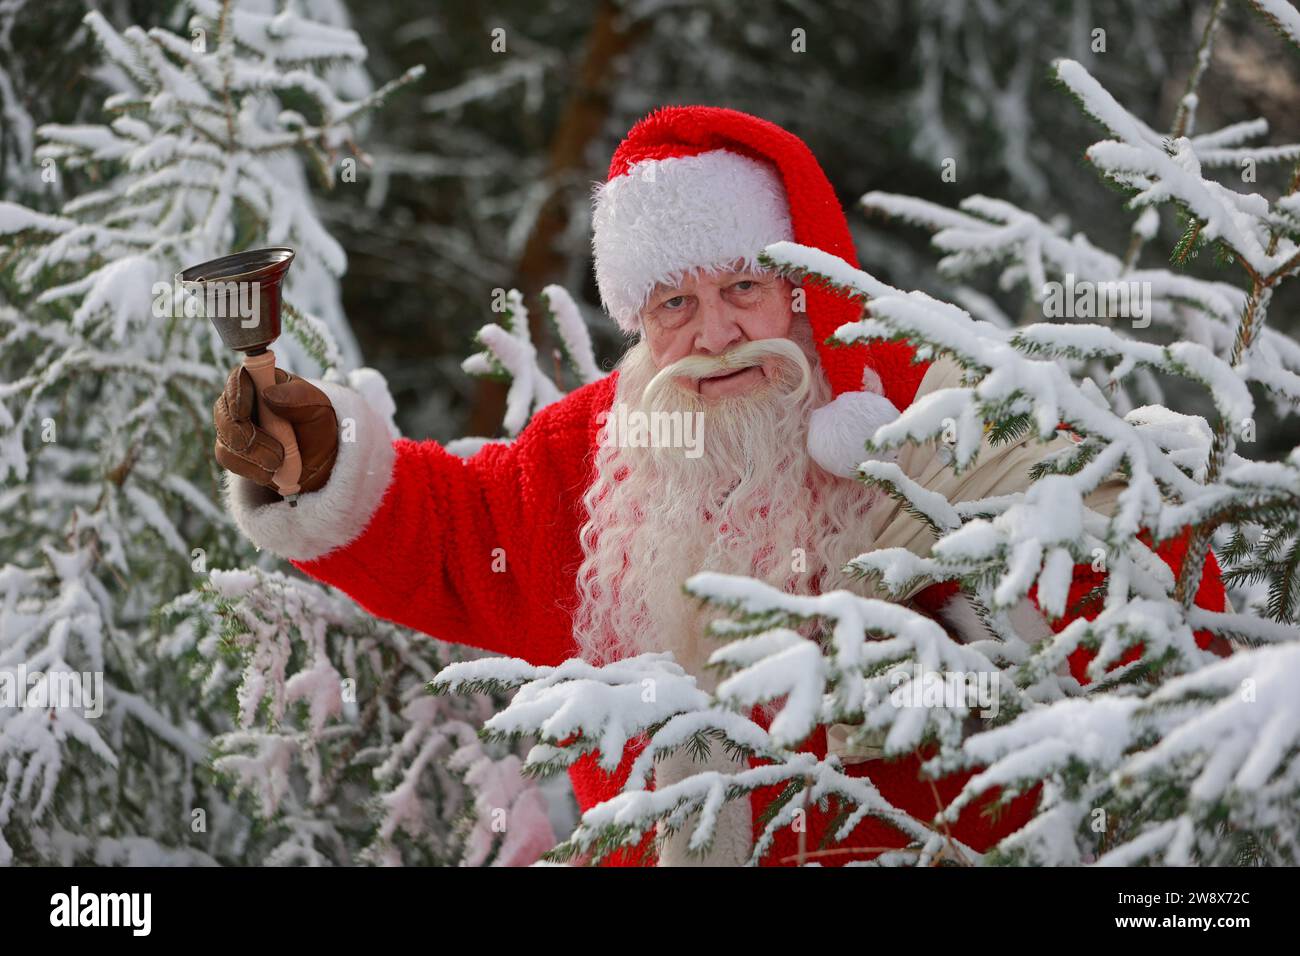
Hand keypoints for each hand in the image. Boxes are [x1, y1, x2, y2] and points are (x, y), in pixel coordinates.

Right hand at [213, 365, 337, 495]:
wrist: (317, 460)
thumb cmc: (317, 426)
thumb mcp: (319, 410)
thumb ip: (298, 398)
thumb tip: (268, 393)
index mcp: (263, 381)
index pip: (239, 378)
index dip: (236, 394)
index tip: (243, 413)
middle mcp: (242, 400)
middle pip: (225, 411)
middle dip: (246, 435)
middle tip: (276, 453)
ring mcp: (233, 424)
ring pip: (225, 437)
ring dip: (253, 455)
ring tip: (279, 463)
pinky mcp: (231, 449)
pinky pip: (227, 458)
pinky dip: (249, 468)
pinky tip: (269, 472)